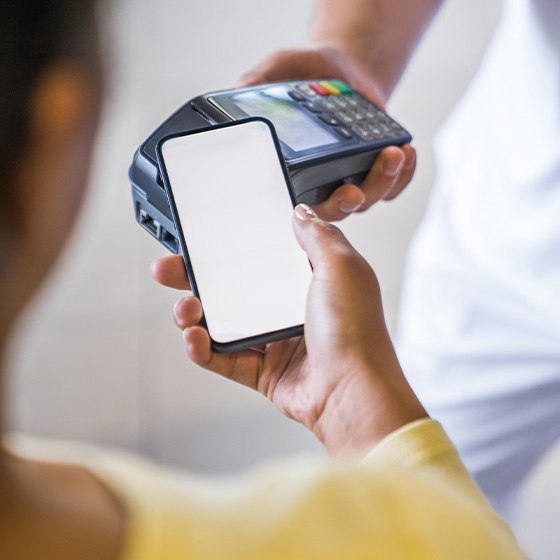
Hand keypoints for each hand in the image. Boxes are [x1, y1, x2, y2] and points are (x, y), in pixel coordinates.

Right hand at [151, 205, 425, 456]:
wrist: (354, 392)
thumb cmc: (355, 330)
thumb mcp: (342, 266)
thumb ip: (318, 235)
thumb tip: (300, 212)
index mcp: (309, 281)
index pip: (261, 258)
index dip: (231, 248)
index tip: (205, 240)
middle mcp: (290, 310)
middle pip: (233, 289)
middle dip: (195, 279)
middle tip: (169, 269)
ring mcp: (275, 342)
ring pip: (222, 324)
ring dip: (194, 315)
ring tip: (184, 309)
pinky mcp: (263, 372)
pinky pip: (223, 358)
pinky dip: (202, 349)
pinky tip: (194, 338)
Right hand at [240, 46, 416, 220]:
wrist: (343, 70)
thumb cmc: (308, 74)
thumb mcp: (279, 70)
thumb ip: (259, 80)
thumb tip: (240, 88)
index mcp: (294, 170)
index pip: (294, 204)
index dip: (301, 216)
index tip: (305, 208)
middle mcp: (322, 182)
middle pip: (336, 210)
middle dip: (346, 203)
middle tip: (353, 190)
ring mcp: (352, 180)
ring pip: (368, 199)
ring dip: (382, 182)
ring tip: (393, 154)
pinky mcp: (378, 173)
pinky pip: (393, 187)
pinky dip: (403, 175)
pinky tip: (407, 154)